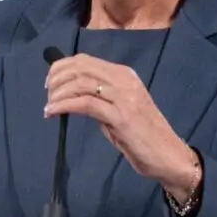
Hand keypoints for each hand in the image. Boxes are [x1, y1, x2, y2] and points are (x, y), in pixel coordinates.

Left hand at [43, 55, 196, 193]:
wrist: (169, 156)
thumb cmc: (143, 135)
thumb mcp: (120, 109)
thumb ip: (101, 98)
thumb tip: (72, 95)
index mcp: (125, 74)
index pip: (86, 60)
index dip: (62, 67)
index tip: (50, 82)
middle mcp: (125, 80)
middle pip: (81, 67)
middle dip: (57, 78)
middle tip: (47, 94)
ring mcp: (124, 97)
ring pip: (81, 83)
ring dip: (58, 93)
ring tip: (49, 106)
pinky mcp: (121, 116)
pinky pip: (85, 104)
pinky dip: (64, 106)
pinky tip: (53, 112)